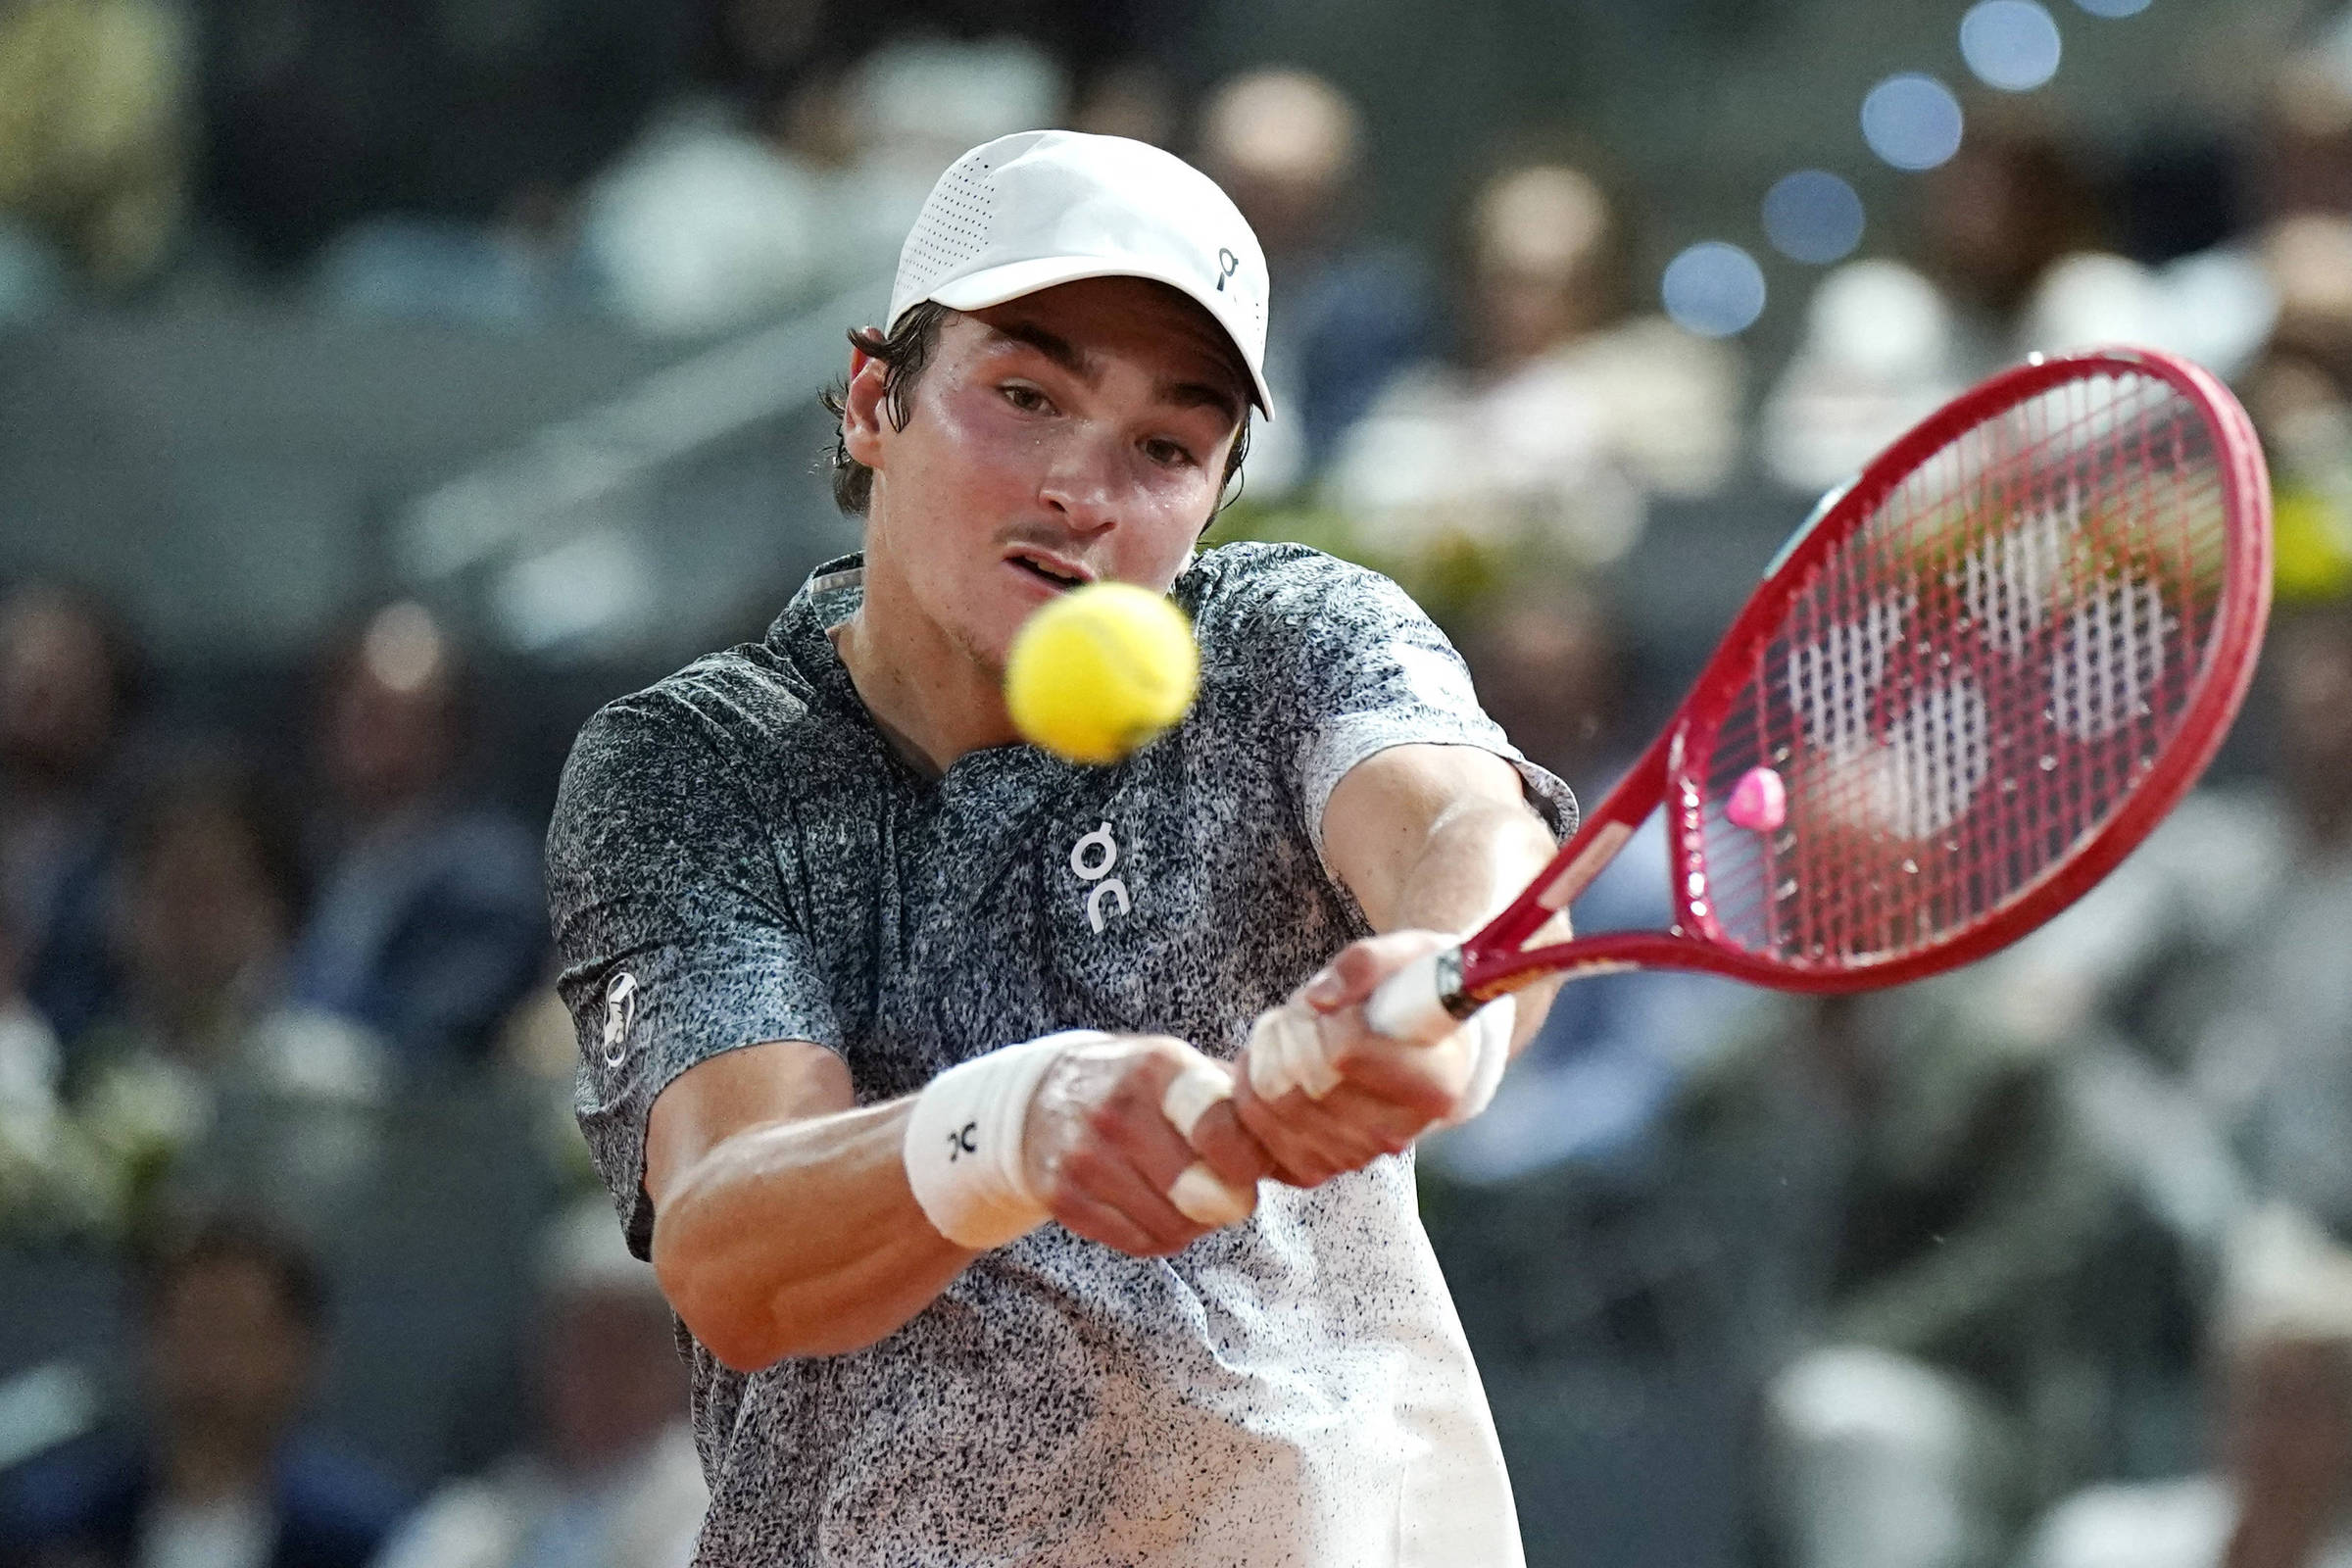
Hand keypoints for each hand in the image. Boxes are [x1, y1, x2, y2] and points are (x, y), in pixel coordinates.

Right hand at [1021, 1035, 1272, 1256]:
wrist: (1040, 1098)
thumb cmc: (1136, 1087)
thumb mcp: (1183, 1070)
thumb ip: (1239, 1106)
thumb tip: (1306, 1156)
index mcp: (1158, 1068)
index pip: (1218, 1126)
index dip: (1247, 1161)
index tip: (1250, 1168)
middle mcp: (1116, 1110)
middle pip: (1200, 1192)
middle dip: (1226, 1200)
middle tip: (1226, 1189)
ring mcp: (1083, 1157)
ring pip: (1173, 1225)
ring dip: (1194, 1223)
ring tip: (1185, 1194)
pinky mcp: (1062, 1197)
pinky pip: (1140, 1244)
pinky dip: (1159, 1235)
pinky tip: (1152, 1206)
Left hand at [1232, 930, 1477, 1187]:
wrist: (1415, 1043)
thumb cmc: (1414, 996)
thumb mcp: (1409, 955)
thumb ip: (1369, 964)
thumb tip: (1322, 998)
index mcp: (1435, 1081)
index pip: (1345, 1054)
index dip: (1324, 1023)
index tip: (1331, 1007)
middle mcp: (1398, 1130)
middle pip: (1303, 1086)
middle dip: (1288, 1038)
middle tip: (1302, 1016)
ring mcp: (1355, 1153)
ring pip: (1274, 1111)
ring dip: (1264, 1064)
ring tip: (1289, 1039)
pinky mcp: (1318, 1168)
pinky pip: (1259, 1142)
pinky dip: (1250, 1100)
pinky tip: (1271, 1072)